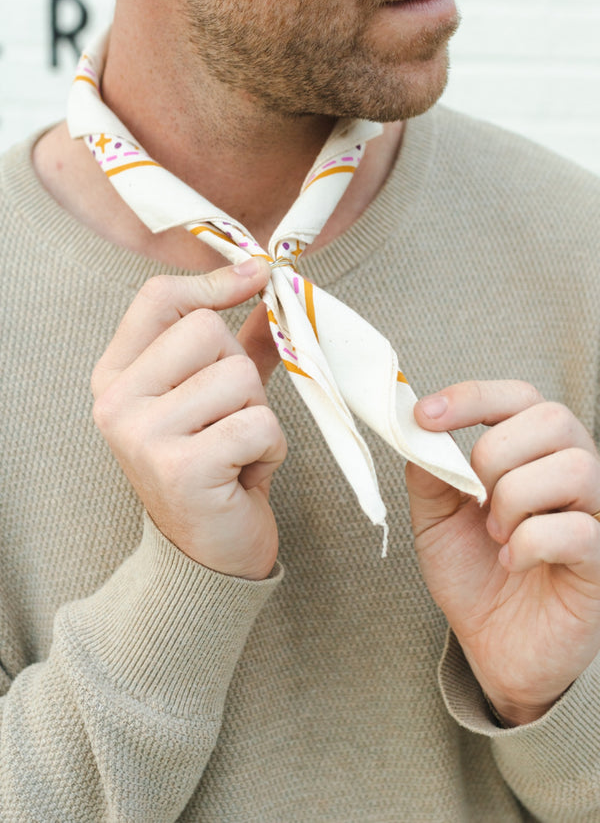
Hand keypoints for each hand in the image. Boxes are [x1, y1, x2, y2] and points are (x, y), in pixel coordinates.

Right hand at [91, 258, 285, 580]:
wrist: (208, 554)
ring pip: (238, 377)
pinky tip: (246, 472)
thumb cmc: (214, 466)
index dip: (214, 283)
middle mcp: (117, 402)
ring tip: (238, 449)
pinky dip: (270, 448)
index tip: (258, 277)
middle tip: (231, 418)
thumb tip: (263, 281)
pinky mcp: (181, 468)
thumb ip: (236, 341)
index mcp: (116, 376)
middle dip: (240, 373)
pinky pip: (259, 423)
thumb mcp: (215, 397)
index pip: (159, 298)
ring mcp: (143, 435)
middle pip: (207, 331)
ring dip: (259, 414)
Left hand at [407, 380, 599, 726]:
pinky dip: (530, 544)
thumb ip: (430, 472)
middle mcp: (573, 471)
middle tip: (475, 497)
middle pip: (552, 419)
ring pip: (573, 468)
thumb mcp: (435, 518)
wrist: (492, 645)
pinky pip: (579, 531)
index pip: (518, 397)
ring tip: (496, 534)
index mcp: (533, 452)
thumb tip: (416, 430)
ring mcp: (595, 513)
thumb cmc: (473, 574)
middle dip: (495, 454)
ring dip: (515, 500)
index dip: (472, 397)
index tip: (425, 416)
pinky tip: (512, 562)